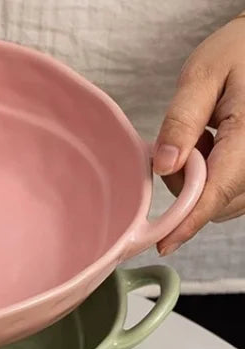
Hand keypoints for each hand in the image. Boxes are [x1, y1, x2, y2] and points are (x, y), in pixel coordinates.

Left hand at [154, 14, 244, 254]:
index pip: (218, 191)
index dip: (188, 221)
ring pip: (226, 201)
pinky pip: (234, 192)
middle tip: (178, 147)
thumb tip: (165, 165)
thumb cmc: (238, 51)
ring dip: (200, 185)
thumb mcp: (203, 74)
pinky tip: (212, 148)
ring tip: (201, 139)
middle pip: (220, 201)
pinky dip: (213, 181)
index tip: (164, 244)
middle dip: (187, 189)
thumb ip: (182, 120)